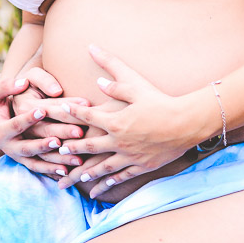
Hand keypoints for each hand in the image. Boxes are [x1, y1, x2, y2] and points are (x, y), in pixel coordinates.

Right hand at [0, 75, 86, 178]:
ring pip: (39, 160)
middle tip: (76, 133)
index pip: (16, 124)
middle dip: (53, 140)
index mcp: (2, 129)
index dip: (28, 118)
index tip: (43, 110)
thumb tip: (23, 82)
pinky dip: (54, 171)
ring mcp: (19, 156)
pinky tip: (71, 171)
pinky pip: (41, 168)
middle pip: (32, 145)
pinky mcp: (27, 161)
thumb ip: (6, 85)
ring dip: (59, 160)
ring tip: (77, 158)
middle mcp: (9, 146)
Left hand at [58, 45, 211, 197]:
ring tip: (77, 175)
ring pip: (103, 166)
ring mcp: (130, 155)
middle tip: (57, 150)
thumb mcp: (136, 84)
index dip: (72, 111)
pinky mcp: (142, 165)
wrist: (186, 123)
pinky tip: (103, 187)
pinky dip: (111, 182)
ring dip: (87, 171)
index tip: (60, 109)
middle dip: (72, 147)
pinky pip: (122, 176)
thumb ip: (114, 75)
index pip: (87, 115)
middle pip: (89, 145)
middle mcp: (118, 140)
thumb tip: (95, 55)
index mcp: (115, 120)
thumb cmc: (161, 101)